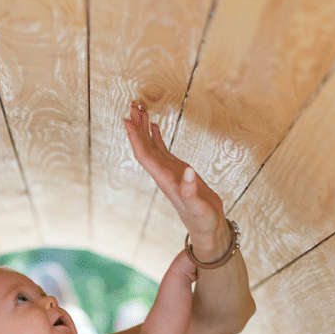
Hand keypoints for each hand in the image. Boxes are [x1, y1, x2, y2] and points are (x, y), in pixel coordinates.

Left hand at [124, 102, 227, 251]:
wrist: (207, 228)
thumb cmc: (203, 220)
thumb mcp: (199, 208)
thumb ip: (192, 192)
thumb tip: (189, 171)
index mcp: (165, 180)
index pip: (145, 155)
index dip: (135, 138)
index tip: (127, 120)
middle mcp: (163, 174)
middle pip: (144, 147)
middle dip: (136, 127)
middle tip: (132, 105)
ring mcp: (169, 171)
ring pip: (152, 146)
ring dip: (144, 129)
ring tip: (139, 109)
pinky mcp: (177, 170)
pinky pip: (162, 150)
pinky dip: (156, 136)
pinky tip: (153, 125)